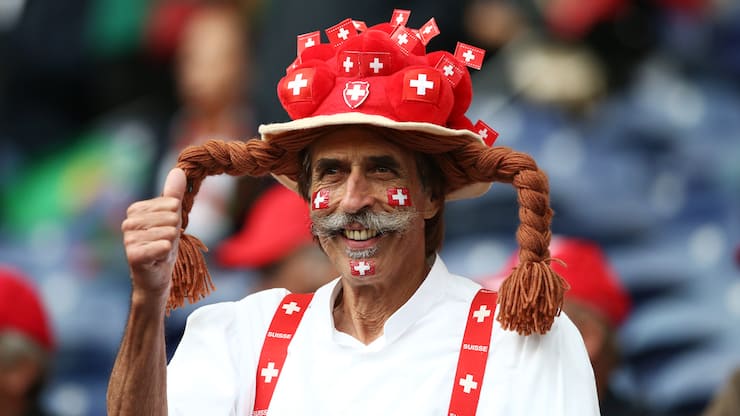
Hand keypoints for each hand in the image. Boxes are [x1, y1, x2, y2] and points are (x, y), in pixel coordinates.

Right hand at [122, 168, 185, 299]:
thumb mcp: (172, 217)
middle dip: (175, 233)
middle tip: (165, 243)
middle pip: (171, 218)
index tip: (166, 231)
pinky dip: (167, 252)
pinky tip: (159, 258)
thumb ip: (174, 194)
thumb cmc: (163, 245)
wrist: (155, 276)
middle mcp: (128, 222)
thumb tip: (179, 170)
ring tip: (162, 251)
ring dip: (171, 244)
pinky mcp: (134, 255)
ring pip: (169, 233)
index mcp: (135, 210)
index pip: (171, 204)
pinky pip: (163, 246)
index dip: (176, 220)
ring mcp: (128, 239)